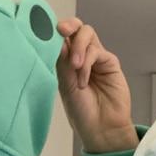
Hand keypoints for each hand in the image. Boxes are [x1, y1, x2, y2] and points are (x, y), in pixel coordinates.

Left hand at [56, 17, 137, 153]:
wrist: (101, 129)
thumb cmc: (82, 114)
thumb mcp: (65, 87)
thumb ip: (62, 63)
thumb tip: (58, 39)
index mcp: (67, 63)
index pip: (62, 38)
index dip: (54, 30)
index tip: (46, 29)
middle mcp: (82, 57)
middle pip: (76, 28)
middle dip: (68, 26)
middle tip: (61, 31)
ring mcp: (96, 59)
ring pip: (87, 34)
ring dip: (78, 47)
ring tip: (74, 67)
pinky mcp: (109, 63)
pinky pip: (96, 51)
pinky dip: (87, 62)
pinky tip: (83, 80)